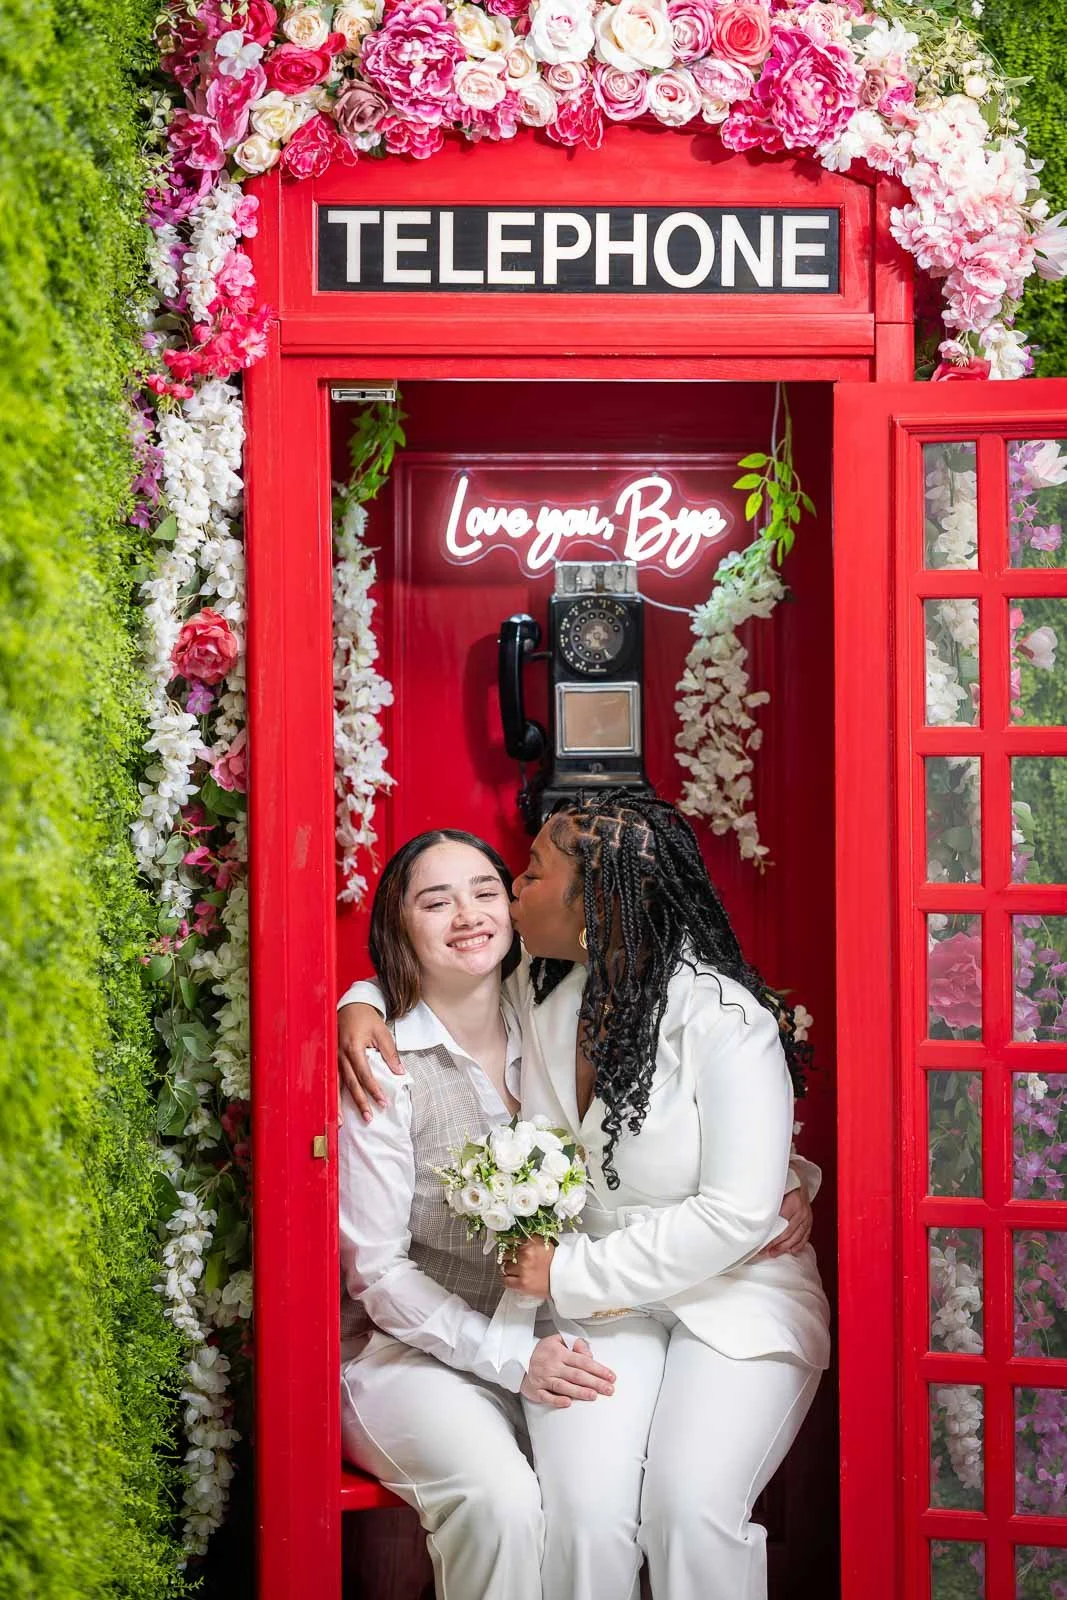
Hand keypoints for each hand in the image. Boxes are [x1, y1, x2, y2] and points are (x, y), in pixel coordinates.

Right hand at [338, 1002, 402, 1123]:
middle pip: (350, 1083)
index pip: (364, 1074)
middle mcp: (340, 1054)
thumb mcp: (382, 1033)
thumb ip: (390, 1054)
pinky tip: (334, 1107)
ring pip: (336, 1085)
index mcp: (354, 1047)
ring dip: (339, 1104)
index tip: (382, 1102)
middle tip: (368, 1117)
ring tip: (341, 1122)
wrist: (350, 1006)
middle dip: (359, 1102)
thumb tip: (400, 1073)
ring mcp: (333, 1058)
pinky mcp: (330, 1059)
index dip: (373, 1089)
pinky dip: (333, 1094)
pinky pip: (331, 1080)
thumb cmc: (366, 1018)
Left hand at [502, 1239, 555, 1299]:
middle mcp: (525, 1254)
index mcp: (531, 1242)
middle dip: (509, 1257)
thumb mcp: (545, 1244)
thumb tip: (517, 1239)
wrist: (566, 1278)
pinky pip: (506, 1281)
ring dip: (509, 1269)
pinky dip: (508, 1280)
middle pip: (506, 1254)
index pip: (510, 1240)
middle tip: (513, 1261)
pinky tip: (514, 1279)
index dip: (507, 1244)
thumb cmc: (557, 1262)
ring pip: (505, 1267)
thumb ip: (531, 1240)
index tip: (507, 1247)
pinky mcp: (522, 1283)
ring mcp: (523, 1269)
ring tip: (516, 1271)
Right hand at [520, 1335, 615, 1408]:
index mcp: (559, 1353)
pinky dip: (557, 1400)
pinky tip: (568, 1403)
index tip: (611, 1376)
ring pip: (564, 1386)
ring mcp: (544, 1378)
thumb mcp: (557, 1340)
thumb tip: (589, 1353)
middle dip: (595, 1382)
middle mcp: (553, 1366)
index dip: (598, 1369)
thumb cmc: (542, 1352)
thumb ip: (574, 1343)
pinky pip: (547, 1397)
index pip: (583, 1361)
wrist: (518, 1360)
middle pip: (577, 1375)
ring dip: (580, 1392)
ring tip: (594, 1395)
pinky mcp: (536, 1390)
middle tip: (609, 1389)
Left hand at [762, 1184, 812, 1256]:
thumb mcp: (776, 1189)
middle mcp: (802, 1211)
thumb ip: (767, 1201)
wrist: (798, 1178)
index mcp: (793, 1202)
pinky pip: (805, 1236)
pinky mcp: (809, 1220)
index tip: (760, 1242)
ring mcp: (807, 1216)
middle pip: (788, 1233)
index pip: (780, 1224)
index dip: (770, 1235)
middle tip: (764, 1251)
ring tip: (773, 1253)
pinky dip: (798, 1245)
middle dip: (776, 1244)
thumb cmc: (785, 1183)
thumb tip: (751, 1212)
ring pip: (796, 1237)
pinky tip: (790, 1251)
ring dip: (784, 1247)